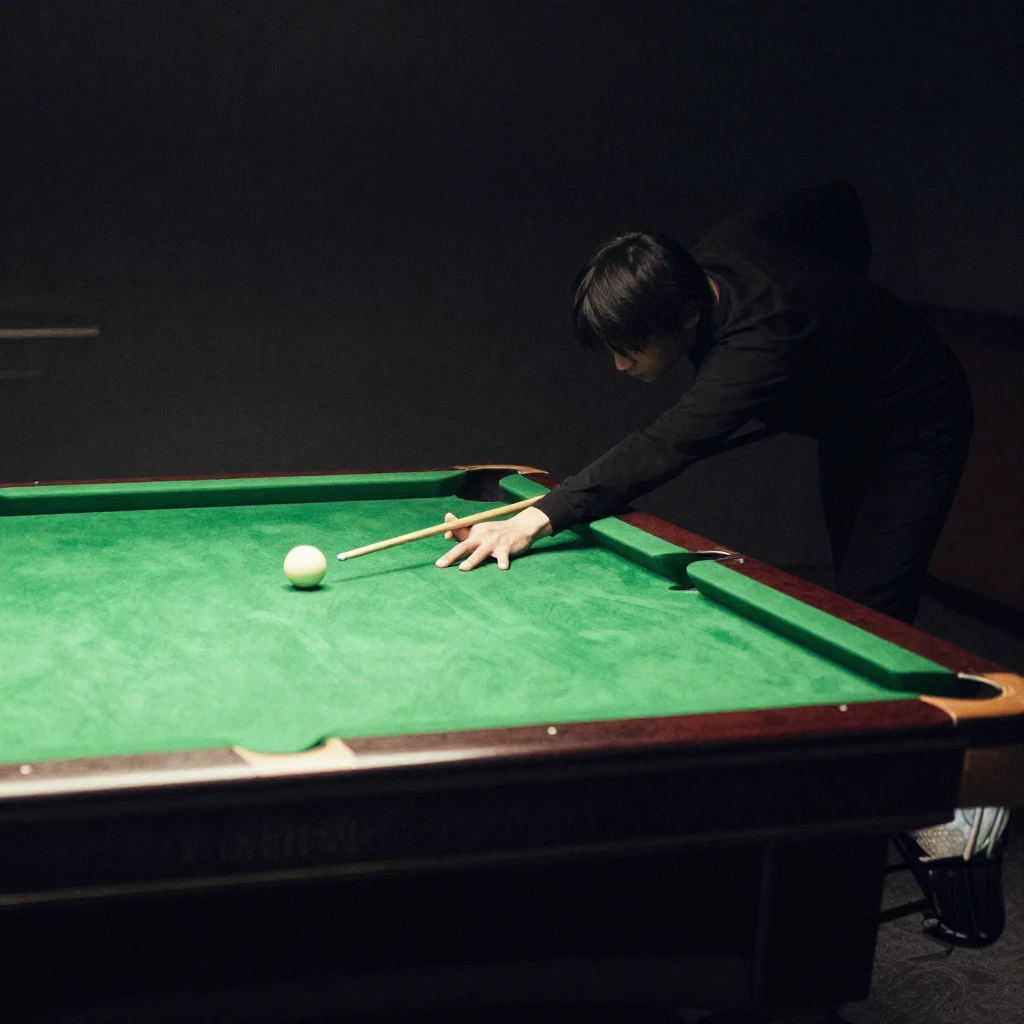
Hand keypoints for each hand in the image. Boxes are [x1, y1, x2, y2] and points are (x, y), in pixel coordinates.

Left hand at [435, 506, 551, 571]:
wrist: (521, 527)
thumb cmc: (495, 531)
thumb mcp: (479, 530)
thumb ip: (462, 532)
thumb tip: (446, 536)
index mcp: (475, 532)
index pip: (458, 533)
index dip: (450, 536)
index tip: (444, 542)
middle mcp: (482, 536)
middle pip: (464, 546)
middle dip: (451, 556)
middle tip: (439, 565)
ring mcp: (495, 542)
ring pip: (481, 552)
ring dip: (472, 560)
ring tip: (463, 569)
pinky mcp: (507, 548)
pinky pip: (504, 556)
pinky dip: (503, 562)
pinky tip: (502, 568)